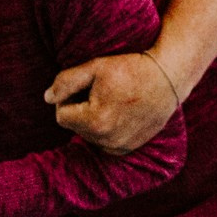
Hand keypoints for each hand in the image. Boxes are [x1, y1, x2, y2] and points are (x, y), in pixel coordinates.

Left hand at [47, 50, 181, 152]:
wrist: (169, 77)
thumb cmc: (131, 68)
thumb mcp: (94, 67)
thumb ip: (65, 82)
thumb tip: (47, 98)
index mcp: (94, 122)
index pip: (61, 115)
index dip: (68, 98)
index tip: (84, 85)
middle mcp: (106, 141)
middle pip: (75, 127)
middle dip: (81, 109)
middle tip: (101, 90)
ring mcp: (119, 147)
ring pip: (89, 135)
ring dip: (93, 119)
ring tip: (113, 100)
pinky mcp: (129, 148)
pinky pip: (104, 141)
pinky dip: (107, 128)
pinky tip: (121, 111)